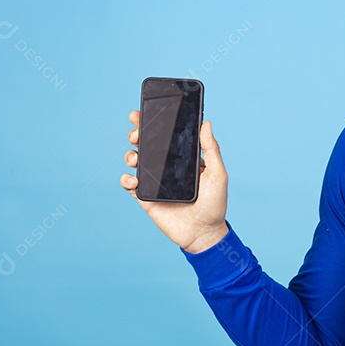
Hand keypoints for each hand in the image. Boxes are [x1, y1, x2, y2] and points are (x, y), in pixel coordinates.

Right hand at [120, 110, 228, 252]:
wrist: (204, 233)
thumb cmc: (215, 204)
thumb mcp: (218, 174)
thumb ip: (212, 149)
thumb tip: (207, 123)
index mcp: (183, 158)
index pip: (167, 136)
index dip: (154, 123)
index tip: (144, 112)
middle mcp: (167, 167)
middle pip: (147, 144)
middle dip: (137, 134)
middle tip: (136, 132)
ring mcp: (155, 181)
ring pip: (135, 160)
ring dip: (130, 154)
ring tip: (134, 156)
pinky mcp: (145, 197)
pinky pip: (129, 184)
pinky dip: (126, 179)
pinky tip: (134, 179)